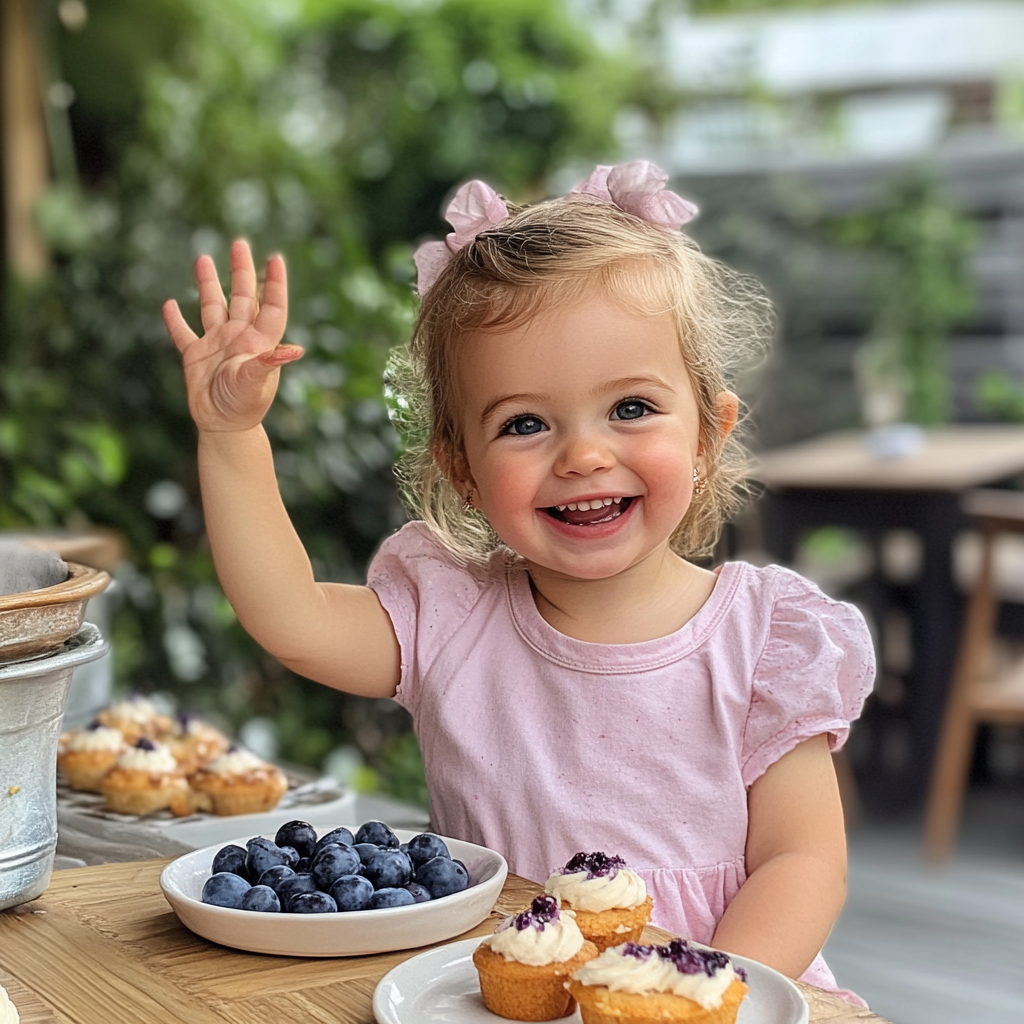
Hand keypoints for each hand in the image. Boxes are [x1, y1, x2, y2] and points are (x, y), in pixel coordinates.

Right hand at [163, 239, 302, 432]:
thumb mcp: (256, 382)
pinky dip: (175, 320)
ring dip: (208, 284)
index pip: (271, 306)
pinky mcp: (195, 355)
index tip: (276, 259)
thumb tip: (296, 351)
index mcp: (259, 341)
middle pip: (242, 296)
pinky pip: (183, 333)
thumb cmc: (244, 406)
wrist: (223, 426)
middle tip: (239, 243)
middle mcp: (239, 337)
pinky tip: (169, 304)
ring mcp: (216, 344)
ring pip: (212, 306)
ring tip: (204, 258)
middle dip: (241, 270)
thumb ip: (269, 364)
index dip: (275, 283)